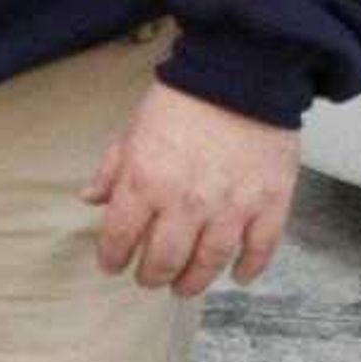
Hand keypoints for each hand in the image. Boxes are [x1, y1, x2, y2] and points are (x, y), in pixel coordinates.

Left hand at [82, 80, 300, 296]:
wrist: (241, 74)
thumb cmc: (182, 99)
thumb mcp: (133, 129)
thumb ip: (112, 169)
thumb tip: (90, 199)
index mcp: (144, 183)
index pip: (120, 238)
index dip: (112, 258)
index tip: (112, 265)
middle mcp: (185, 203)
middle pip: (164, 260)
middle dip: (152, 276)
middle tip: (150, 279)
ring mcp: (231, 207)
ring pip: (209, 262)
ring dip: (194, 281)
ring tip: (185, 286)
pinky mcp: (270, 203)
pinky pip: (260, 249)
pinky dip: (249, 267)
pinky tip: (239, 275)